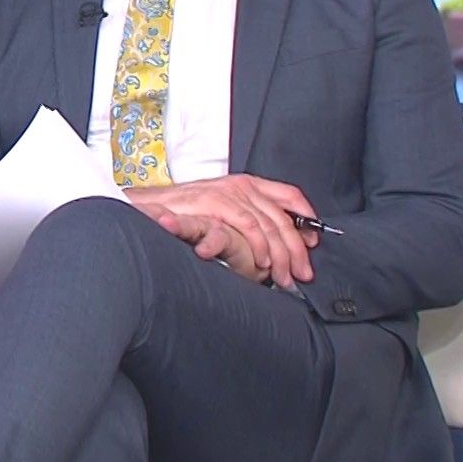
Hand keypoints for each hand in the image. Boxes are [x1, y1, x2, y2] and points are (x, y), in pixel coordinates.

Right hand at [126, 173, 318, 287]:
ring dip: (282, 255)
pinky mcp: (216, 203)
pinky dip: (260, 245)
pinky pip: (249, 225)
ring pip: (270, 224)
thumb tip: (274, 242)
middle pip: (284, 216)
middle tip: (303, 273)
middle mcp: (241, 185)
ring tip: (284, 277)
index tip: (314, 242)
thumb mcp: (221, 211)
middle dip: (298, 249)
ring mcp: (229, 193)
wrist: (148, 207)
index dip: (307, 218)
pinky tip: (263, 264)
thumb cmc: (182, 214)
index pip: (289, 194)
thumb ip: (246, 221)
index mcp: (245, 184)